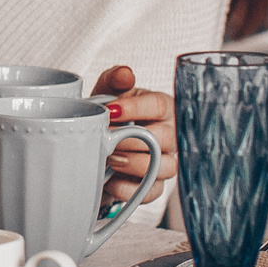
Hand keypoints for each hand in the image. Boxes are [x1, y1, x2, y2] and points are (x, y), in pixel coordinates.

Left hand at [92, 65, 176, 208]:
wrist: (97, 147)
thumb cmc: (110, 117)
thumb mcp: (108, 93)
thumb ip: (115, 79)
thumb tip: (125, 74)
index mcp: (163, 109)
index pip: (161, 105)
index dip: (135, 108)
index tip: (110, 112)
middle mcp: (170, 136)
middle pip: (165, 138)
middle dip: (132, 139)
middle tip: (107, 139)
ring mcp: (166, 163)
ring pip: (163, 167)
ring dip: (133, 164)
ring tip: (110, 159)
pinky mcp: (155, 187)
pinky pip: (151, 192)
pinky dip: (128, 188)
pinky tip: (110, 180)